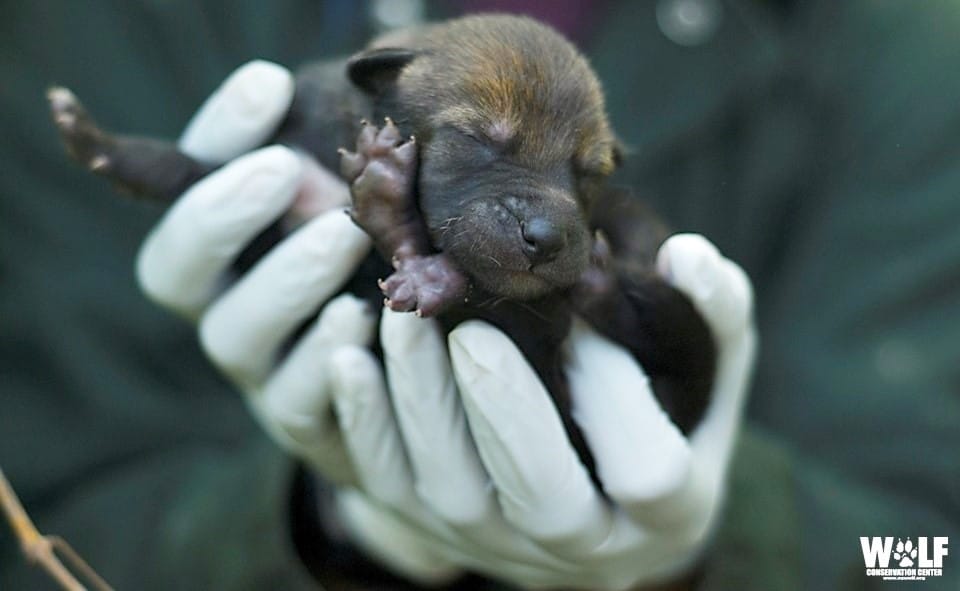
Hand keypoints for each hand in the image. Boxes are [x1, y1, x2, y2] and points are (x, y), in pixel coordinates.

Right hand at [135, 60, 379, 484]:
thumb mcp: (353, 205)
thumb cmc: (377, 263)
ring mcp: (258, 369)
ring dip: (287, 280)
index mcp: (220, 247)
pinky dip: (327, 361)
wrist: (411, 374)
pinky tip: (365, 320)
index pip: (181, 188)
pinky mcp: (303, 423)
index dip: (219, 136)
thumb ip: (329, 163)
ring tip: (343, 236)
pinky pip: (300, 402)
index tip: (270, 84)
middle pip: (175, 270)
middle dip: (223, 214)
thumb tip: (310, 96)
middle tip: (285, 170)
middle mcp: (221, 306)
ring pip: (236, 335)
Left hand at [326, 234, 755, 588]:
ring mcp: (501, 545)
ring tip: (404, 316)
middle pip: (541, 499)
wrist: (604, 492)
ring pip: (453, 493)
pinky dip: (366, 424)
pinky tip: (349, 357)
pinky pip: (390, 490)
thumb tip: (688, 254)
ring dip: (422, 400)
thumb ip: (713, 310)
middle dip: (504, 410)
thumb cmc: (664, 415)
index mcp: (664, 510)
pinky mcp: (435, 530)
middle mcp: (582, 547)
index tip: (583, 313)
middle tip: (472, 328)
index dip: (619, 396)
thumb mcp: (705, 364)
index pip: (649, 472)